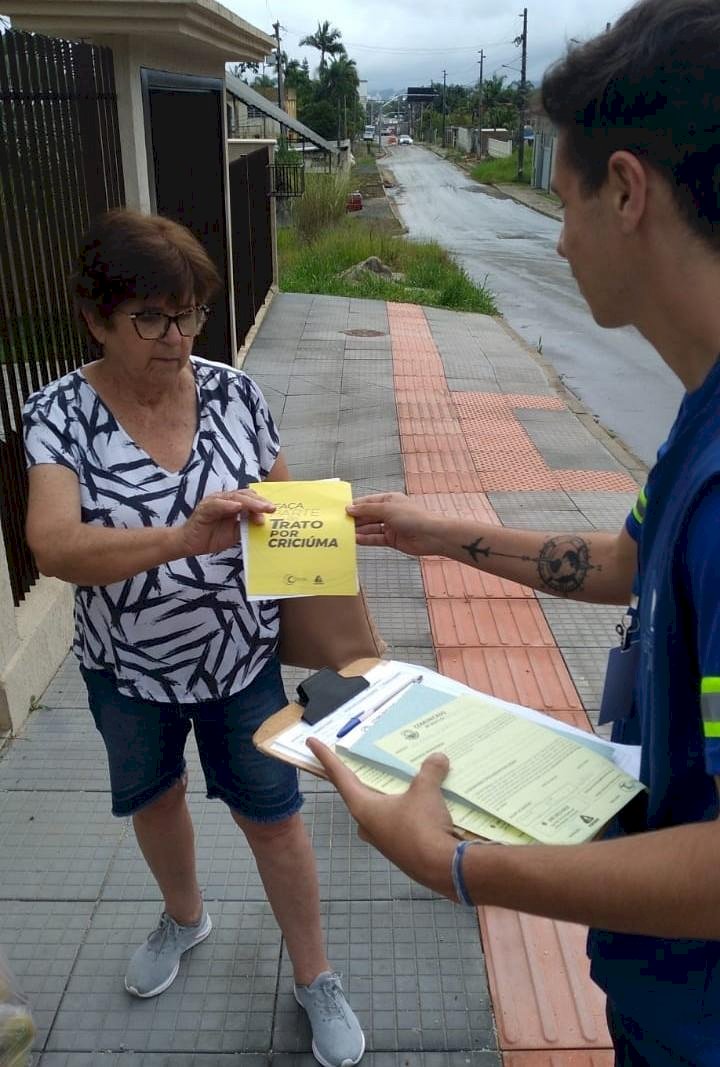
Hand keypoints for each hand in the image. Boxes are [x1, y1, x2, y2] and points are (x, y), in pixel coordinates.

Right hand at [178, 489, 274, 556]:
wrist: (190, 544)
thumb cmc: (212, 537)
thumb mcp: (235, 533)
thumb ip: (246, 525)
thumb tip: (262, 522)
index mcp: (232, 504)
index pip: (250, 499)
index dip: (262, 503)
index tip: (274, 510)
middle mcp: (224, 500)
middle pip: (245, 495)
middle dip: (259, 502)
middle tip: (272, 508)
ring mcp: (214, 502)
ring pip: (234, 497)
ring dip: (249, 503)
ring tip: (261, 508)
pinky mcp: (204, 509)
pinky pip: (217, 505)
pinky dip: (227, 505)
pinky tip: (237, 507)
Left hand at [307, 739, 457, 896]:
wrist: (443, 868)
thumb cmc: (422, 826)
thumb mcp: (426, 790)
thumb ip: (429, 770)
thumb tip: (438, 757)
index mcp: (363, 807)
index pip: (339, 775)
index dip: (326, 757)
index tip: (311, 742)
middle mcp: (367, 823)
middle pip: (359, 791)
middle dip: (361, 774)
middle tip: (362, 755)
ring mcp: (383, 839)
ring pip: (381, 807)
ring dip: (390, 792)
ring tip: (402, 774)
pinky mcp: (401, 847)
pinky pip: (399, 819)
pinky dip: (407, 806)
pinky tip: (423, 798)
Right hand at [347, 492, 444, 556]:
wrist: (431, 536)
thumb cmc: (413, 517)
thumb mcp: (387, 509)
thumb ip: (367, 510)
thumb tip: (349, 509)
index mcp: (389, 500)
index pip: (367, 502)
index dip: (354, 506)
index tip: (339, 510)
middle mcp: (388, 512)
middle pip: (367, 516)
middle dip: (354, 519)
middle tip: (338, 524)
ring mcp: (390, 526)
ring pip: (370, 528)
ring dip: (358, 530)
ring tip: (343, 533)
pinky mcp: (391, 540)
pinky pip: (375, 539)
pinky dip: (365, 539)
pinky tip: (354, 540)